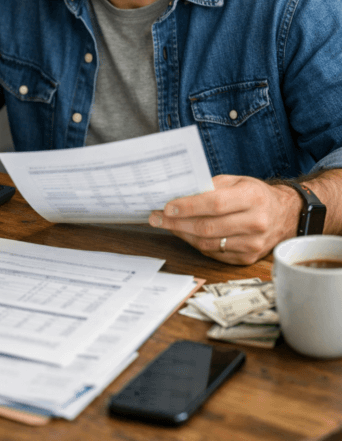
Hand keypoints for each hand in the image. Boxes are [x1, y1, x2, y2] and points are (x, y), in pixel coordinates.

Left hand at [148, 174, 300, 264]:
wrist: (284, 215)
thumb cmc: (256, 195)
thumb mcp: (237, 181)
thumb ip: (211, 186)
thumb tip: (179, 193)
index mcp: (253, 198)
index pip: (215, 204)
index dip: (188, 206)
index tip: (167, 206)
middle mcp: (255, 223)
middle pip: (208, 227)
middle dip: (177, 223)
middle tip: (156, 218)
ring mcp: (252, 244)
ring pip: (208, 243)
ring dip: (182, 234)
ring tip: (166, 225)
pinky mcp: (247, 259)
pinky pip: (214, 253)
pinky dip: (196, 243)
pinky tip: (185, 233)